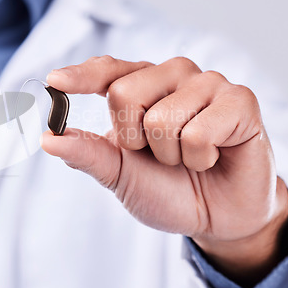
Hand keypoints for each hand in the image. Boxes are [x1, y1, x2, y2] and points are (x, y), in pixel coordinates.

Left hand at [41, 56, 287, 286]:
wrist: (215, 216)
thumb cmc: (165, 188)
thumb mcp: (118, 173)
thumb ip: (87, 153)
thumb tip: (48, 139)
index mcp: (140, 85)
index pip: (106, 71)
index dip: (79, 76)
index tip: (54, 82)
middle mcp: (171, 74)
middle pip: (123, 94)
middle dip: (134, 141)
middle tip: (159, 153)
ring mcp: (206, 83)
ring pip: (161, 119)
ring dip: (170, 155)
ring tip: (188, 157)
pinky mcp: (240, 100)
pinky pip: (199, 133)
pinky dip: (200, 159)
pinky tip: (213, 157)